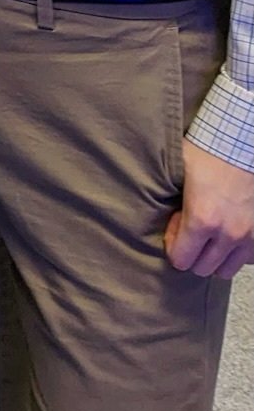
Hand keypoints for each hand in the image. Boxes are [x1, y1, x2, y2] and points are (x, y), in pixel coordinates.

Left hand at [165, 138, 253, 277]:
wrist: (240, 141)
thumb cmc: (206, 151)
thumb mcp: (177, 171)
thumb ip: (170, 203)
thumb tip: (165, 223)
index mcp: (202, 219)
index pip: (181, 260)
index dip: (173, 246)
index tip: (175, 228)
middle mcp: (228, 234)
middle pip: (203, 268)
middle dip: (192, 254)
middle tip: (191, 230)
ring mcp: (249, 236)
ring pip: (227, 269)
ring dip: (215, 257)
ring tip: (210, 235)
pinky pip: (247, 259)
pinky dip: (236, 252)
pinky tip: (229, 234)